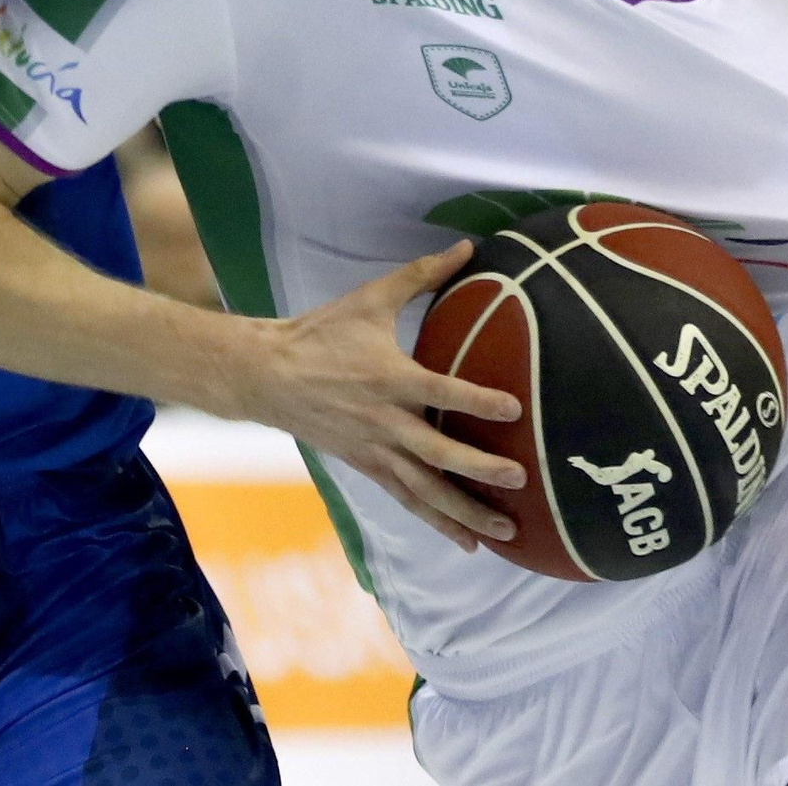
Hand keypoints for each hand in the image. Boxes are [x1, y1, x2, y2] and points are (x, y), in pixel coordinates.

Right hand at [243, 241, 524, 551]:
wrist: (268, 374)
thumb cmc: (322, 333)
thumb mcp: (371, 299)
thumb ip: (421, 275)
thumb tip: (465, 246)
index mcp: (389, 376)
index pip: (442, 391)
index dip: (478, 401)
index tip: (515, 409)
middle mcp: (385, 420)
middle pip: (438, 452)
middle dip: (480, 470)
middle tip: (520, 479)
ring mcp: (375, 449)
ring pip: (425, 489)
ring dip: (465, 511)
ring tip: (505, 531)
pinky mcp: (367, 465)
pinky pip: (407, 498)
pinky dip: (438, 520)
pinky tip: (467, 540)